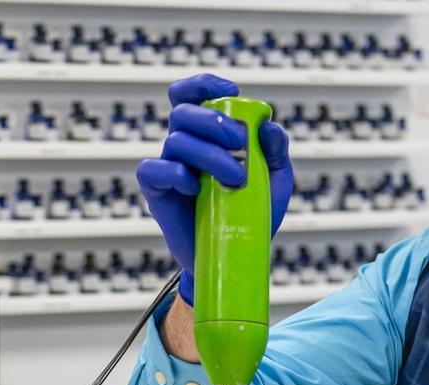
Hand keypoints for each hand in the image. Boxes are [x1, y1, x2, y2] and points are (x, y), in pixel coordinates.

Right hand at [135, 73, 293, 304]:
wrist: (232, 256)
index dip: (205, 84)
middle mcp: (184, 145)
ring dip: (209, 154)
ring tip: (235, 179)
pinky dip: (176, 173)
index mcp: (207, 134)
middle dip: (214, 120)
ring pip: (176, 139)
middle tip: (240, 143)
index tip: (231, 89)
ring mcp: (168, 168)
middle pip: (183, 111)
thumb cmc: (250, 216)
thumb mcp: (275, 182)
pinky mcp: (156, 192)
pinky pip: (153, 169)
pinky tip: (197, 188)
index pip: (191, 94)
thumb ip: (275, 152)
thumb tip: (269, 127)